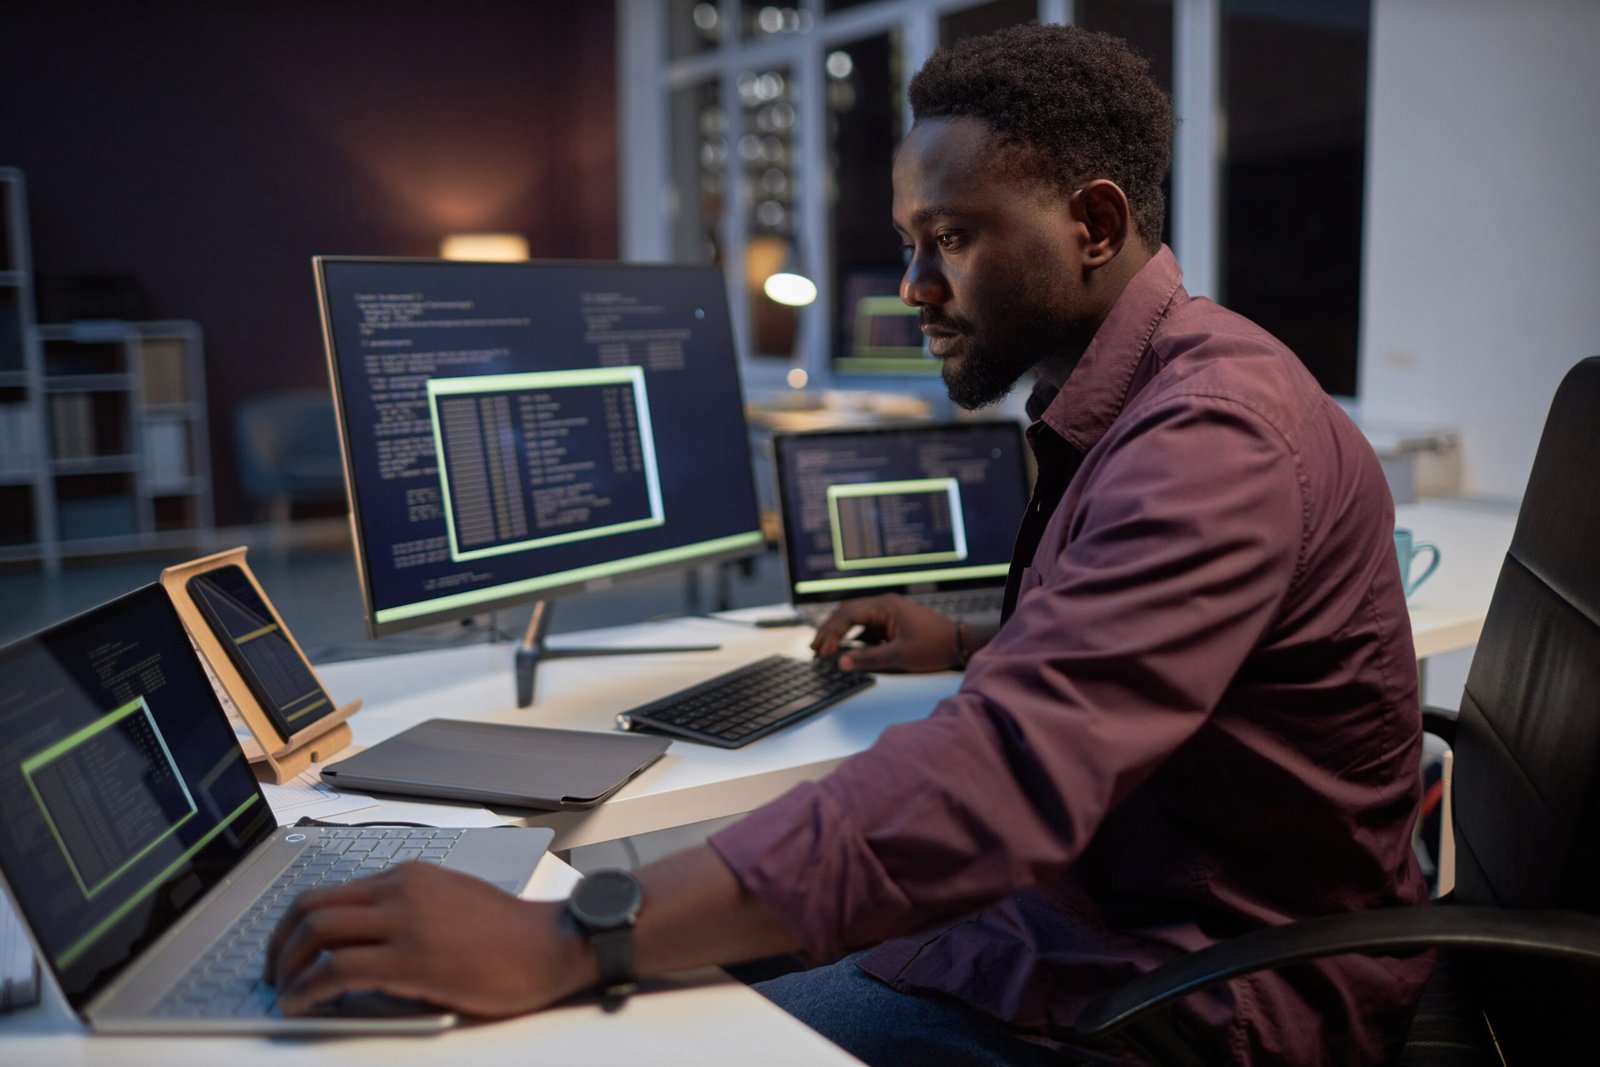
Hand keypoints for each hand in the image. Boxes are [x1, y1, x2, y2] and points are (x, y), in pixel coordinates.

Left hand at [264, 862, 589, 1017]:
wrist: (552, 945)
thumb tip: (364, 943)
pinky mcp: (412, 959)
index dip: (295, 923)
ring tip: (285, 994)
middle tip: (273, 973)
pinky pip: (338, 968)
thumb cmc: (510, 934)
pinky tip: (303, 1004)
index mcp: (410, 875)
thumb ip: (408, 912)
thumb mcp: (451, 904)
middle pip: (312, 906)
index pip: (331, 890)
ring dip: (288, 967)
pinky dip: (308, 988)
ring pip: (318, 932)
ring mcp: (406, 921)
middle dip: (280, 943)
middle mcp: (401, 889)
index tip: (286, 949)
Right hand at [809, 594, 961, 672]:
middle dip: (830, 630)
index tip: (822, 651)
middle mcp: (884, 605)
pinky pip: (866, 626)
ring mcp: (887, 613)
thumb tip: (841, 663)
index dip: (831, 632)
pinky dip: (853, 637)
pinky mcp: (891, 623)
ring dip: (839, 632)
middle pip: (847, 612)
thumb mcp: (900, 656)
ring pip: (855, 618)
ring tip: (823, 649)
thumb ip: (869, 659)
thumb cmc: (934, 646)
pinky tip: (845, 649)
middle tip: (815, 649)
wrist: (960, 643)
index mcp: (885, 606)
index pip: (848, 614)